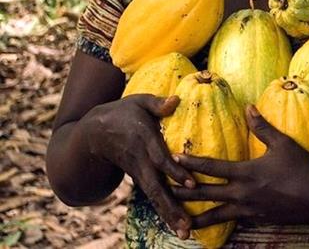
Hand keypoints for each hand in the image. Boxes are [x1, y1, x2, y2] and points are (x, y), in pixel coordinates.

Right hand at [82, 94, 193, 237]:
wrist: (91, 134)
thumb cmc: (122, 112)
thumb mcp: (137, 102)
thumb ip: (157, 103)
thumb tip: (176, 100)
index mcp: (143, 140)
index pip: (160, 159)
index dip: (174, 171)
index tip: (190, 184)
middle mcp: (141, 161)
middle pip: (156, 187)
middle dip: (172, 206)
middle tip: (187, 225)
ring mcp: (139, 172)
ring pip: (154, 197)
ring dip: (169, 215)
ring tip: (185, 232)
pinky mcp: (139, 178)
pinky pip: (153, 197)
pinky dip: (164, 211)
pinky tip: (178, 225)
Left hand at [171, 105, 308, 228]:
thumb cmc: (302, 168)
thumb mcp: (283, 144)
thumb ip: (263, 127)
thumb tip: (248, 107)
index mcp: (246, 172)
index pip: (212, 167)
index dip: (192, 162)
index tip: (173, 159)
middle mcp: (242, 193)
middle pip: (206, 193)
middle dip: (183, 192)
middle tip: (164, 191)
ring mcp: (249, 210)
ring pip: (216, 216)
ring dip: (197, 218)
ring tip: (181, 222)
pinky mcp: (257, 219)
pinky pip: (234, 222)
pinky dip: (221, 225)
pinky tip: (214, 228)